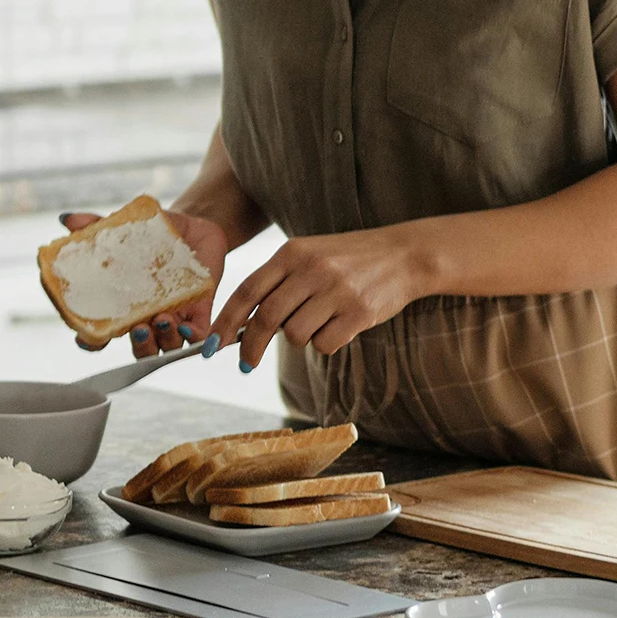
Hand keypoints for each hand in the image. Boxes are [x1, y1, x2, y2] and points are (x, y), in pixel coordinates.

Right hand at [58, 208, 226, 355]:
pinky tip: (186, 324)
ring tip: (162, 319)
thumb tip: (68, 219)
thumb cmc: (153, 234)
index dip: (91, 342)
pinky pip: (199, 335)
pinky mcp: (200, 311)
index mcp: (123, 305)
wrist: (193, 228)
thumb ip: (97, 226)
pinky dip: (194, 336)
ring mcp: (174, 316)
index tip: (85, 338)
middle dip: (139, 345)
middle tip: (137, 329)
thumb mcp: (124, 229)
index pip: (102, 334)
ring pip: (167, 346)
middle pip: (139, 348)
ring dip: (163, 340)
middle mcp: (147, 317)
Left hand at [210, 226, 423, 370]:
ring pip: (296, 335)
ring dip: (300, 339)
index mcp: (291, 253)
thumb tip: (240, 326)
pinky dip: (325, 344)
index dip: (225, 321)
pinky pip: (325, 344)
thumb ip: (276, 283)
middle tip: (246, 364)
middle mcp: (312, 269)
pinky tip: (338, 326)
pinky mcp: (360, 312)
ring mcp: (337, 290)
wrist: (403, 255)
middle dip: (251, 347)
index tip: (212, 346)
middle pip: (266, 318)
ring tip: (318, 322)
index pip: (247, 291)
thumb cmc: (346, 260)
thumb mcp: (307, 256)